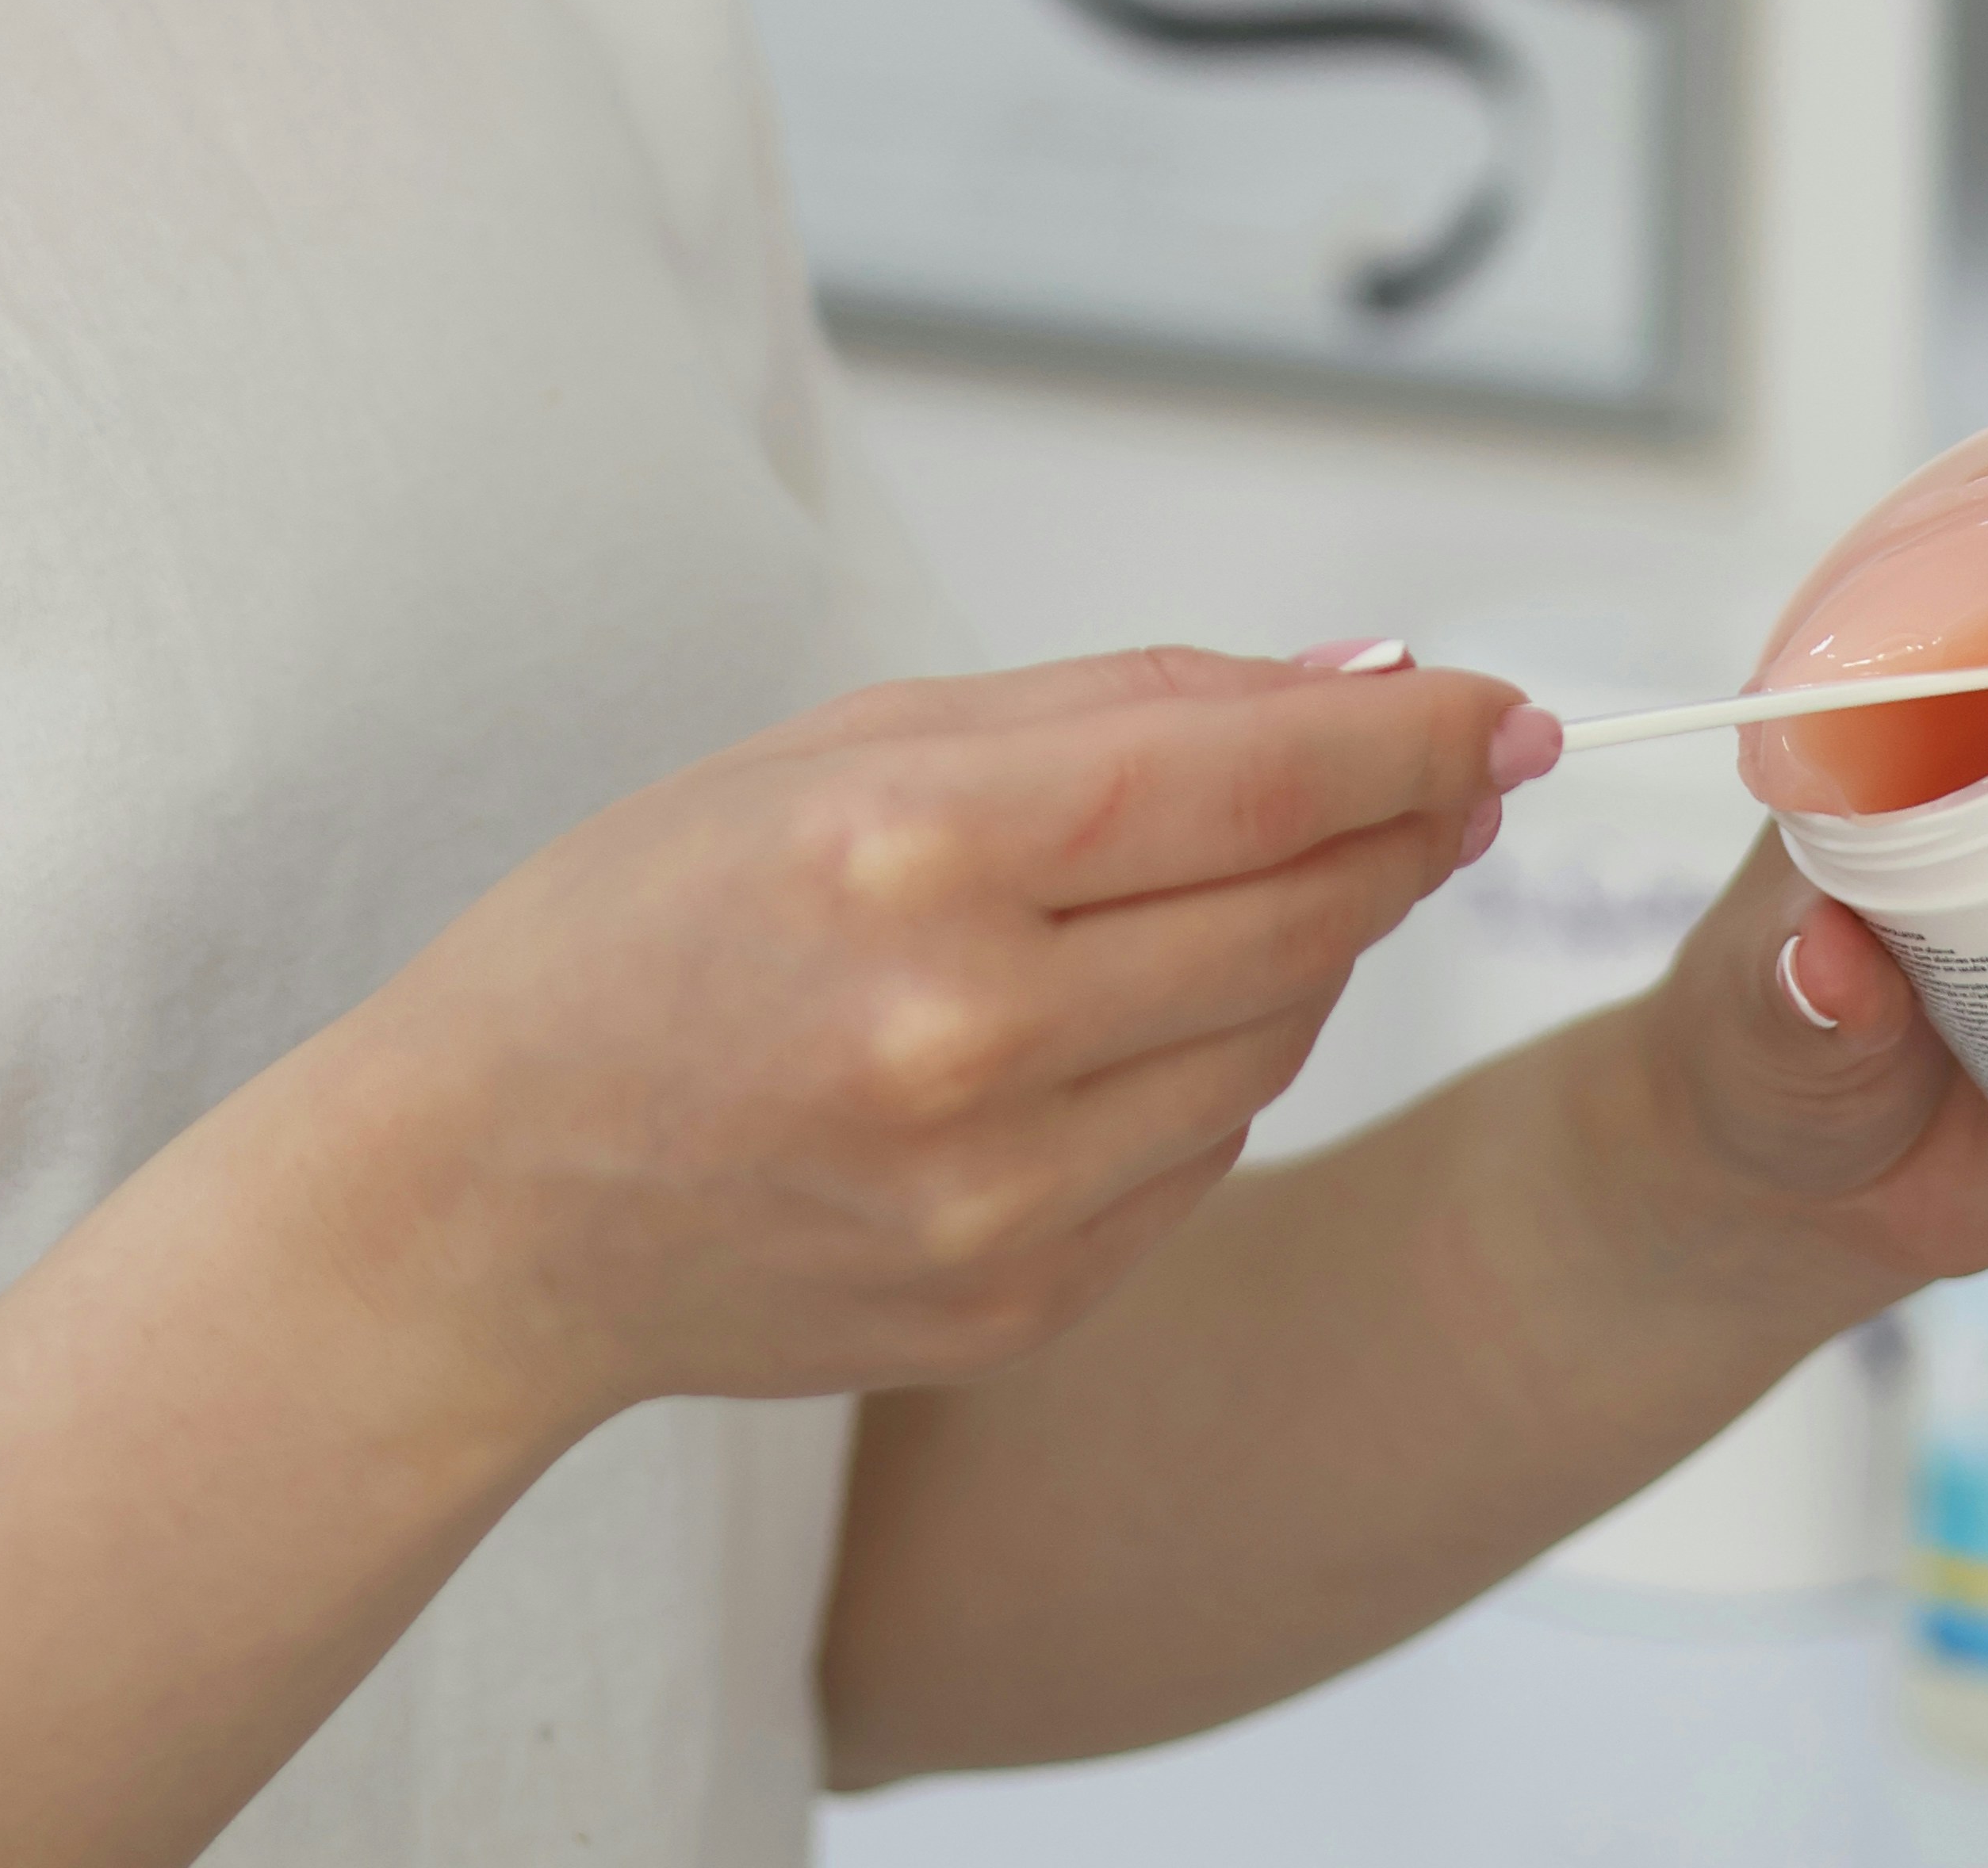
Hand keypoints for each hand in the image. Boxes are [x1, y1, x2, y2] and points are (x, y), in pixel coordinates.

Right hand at [320, 645, 1518, 1452]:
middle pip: (1298, 909)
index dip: (1406, 733)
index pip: (1248, 777)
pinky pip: (1202, 1153)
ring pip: (1275, 1034)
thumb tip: (1353, 681)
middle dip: (1403, 825)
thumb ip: (1114, 709)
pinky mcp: (1013, 1306)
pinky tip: (1134, 1016)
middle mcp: (964, 1035)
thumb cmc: (645, 931)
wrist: (485, 1203)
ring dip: (1309, 941)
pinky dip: (1211, 1064)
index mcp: (910, 850)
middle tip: (1455, 769)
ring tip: (1259, 877)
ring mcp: (993, 1198)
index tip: (1502, 703)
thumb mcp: (845, 749)